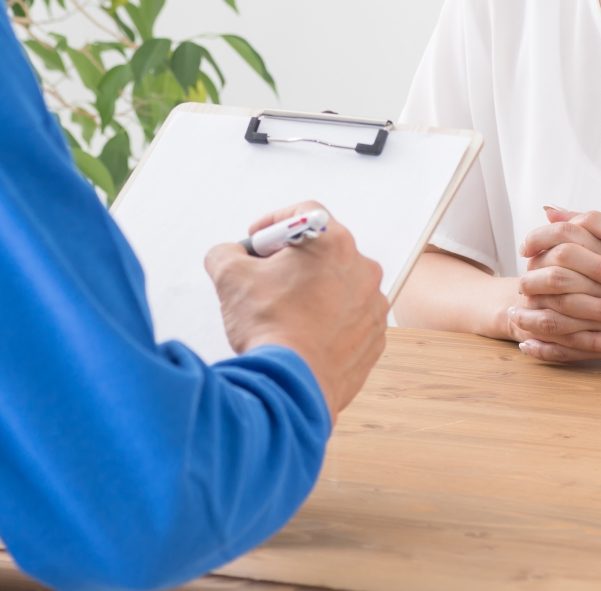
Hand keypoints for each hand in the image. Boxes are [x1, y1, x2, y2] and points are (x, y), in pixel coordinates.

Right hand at [206, 201, 387, 419]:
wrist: (293, 386)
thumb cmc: (271, 330)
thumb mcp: (230, 277)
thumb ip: (227, 252)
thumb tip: (229, 255)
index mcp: (335, 244)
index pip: (304, 213)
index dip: (274, 223)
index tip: (258, 241)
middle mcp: (363, 270)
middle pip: (322, 250)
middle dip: (291, 261)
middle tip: (265, 280)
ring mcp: (372, 306)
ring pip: (337, 286)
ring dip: (312, 293)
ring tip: (283, 314)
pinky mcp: (373, 338)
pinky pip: (348, 318)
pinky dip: (328, 322)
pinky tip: (302, 335)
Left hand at [508, 206, 600, 363]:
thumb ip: (588, 226)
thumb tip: (549, 211)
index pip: (568, 237)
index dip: (540, 241)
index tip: (525, 249)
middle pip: (559, 275)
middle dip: (532, 280)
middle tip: (520, 285)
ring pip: (560, 315)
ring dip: (532, 317)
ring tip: (515, 316)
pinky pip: (571, 347)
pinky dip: (546, 348)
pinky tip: (528, 345)